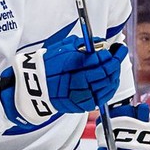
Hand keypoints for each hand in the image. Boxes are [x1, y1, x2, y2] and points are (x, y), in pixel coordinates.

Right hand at [0, 35, 127, 125]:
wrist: (31, 88)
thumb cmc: (44, 66)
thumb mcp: (60, 49)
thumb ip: (81, 46)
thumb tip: (99, 43)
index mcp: (71, 66)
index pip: (100, 61)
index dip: (111, 54)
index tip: (117, 48)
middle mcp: (77, 82)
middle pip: (105, 73)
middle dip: (114, 64)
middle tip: (118, 55)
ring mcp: (79, 96)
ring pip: (105, 87)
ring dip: (113, 77)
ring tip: (114, 69)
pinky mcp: (79, 105)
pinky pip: (100, 98)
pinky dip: (107, 90)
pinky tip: (109, 83)